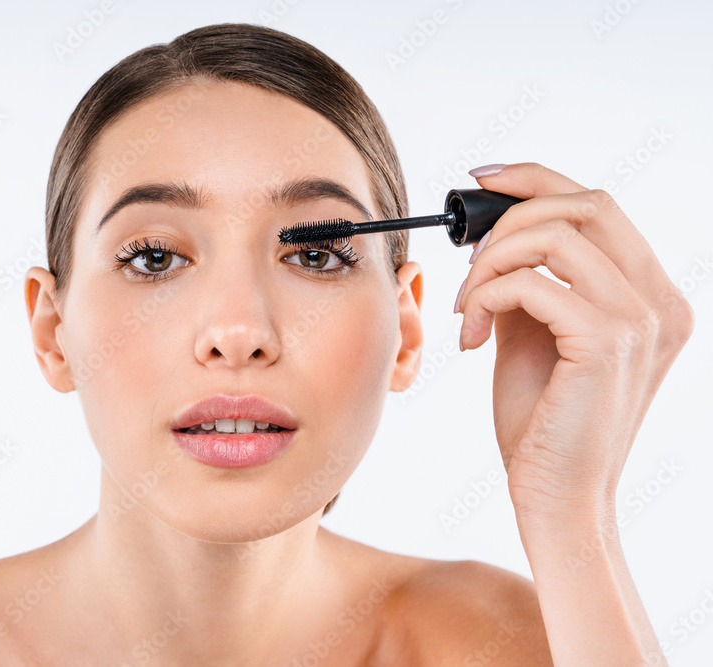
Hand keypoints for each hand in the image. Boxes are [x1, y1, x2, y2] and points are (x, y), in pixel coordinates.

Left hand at [456, 163, 694, 523]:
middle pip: (584, 202)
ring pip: (552, 235)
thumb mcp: (535, 335)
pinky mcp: (606, 343)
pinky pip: (530, 282)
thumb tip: (495, 234)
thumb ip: (530, 281)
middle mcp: (660, 300)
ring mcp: (641, 320)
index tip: (481, 180)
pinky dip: (486, 297)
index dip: (537, 179)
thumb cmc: (541, 422)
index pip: (599, 204)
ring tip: (468, 308)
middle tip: (467, 260)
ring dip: (489, 263)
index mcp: (651, 295)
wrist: (556, 496)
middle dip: (508, 217)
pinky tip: (472, 338)